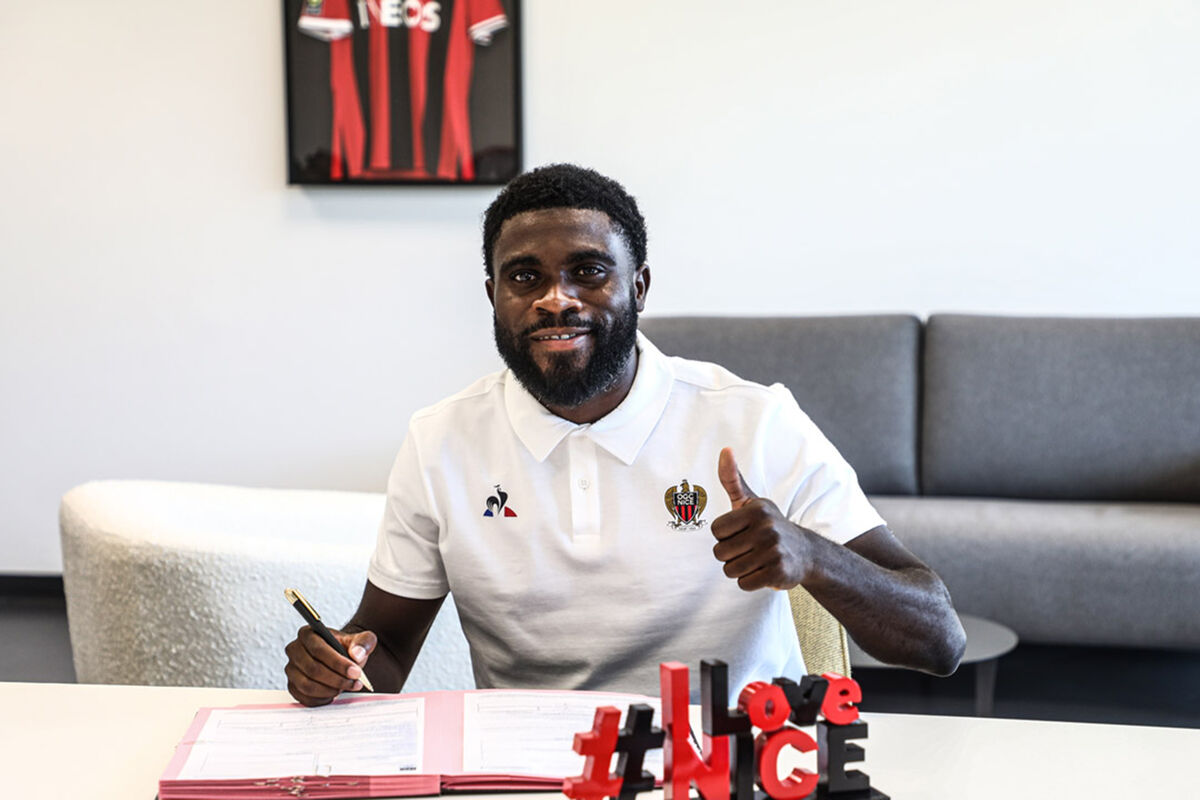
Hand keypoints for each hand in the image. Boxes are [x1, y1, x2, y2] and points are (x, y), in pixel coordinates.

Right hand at [284, 626, 376, 706]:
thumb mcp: (362, 640)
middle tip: (355, 683)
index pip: (319, 650)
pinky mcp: (292, 686)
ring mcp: (291, 669)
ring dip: (330, 690)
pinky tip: (335, 693)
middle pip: (312, 670)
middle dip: (337, 679)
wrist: (343, 658)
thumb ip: (364, 642)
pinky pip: (305, 698)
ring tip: (345, 687)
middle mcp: (294, 650)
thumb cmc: (349, 648)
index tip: (356, 672)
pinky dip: (322, 699)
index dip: (338, 663)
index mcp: (308, 634)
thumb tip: (356, 654)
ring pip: (307, 686)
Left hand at [710, 447, 811, 590]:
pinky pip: (744, 584)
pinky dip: (750, 581)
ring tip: (756, 560)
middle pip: (720, 552)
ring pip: (730, 570)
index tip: (741, 532)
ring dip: (739, 569)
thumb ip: (732, 479)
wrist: (806, 552)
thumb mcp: (751, 501)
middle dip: (730, 555)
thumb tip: (724, 449)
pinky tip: (764, 571)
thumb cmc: (768, 525)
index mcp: (756, 509)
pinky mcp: (779, 573)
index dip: (724, 535)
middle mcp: (767, 528)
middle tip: (749, 549)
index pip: (716, 530)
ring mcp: (774, 551)